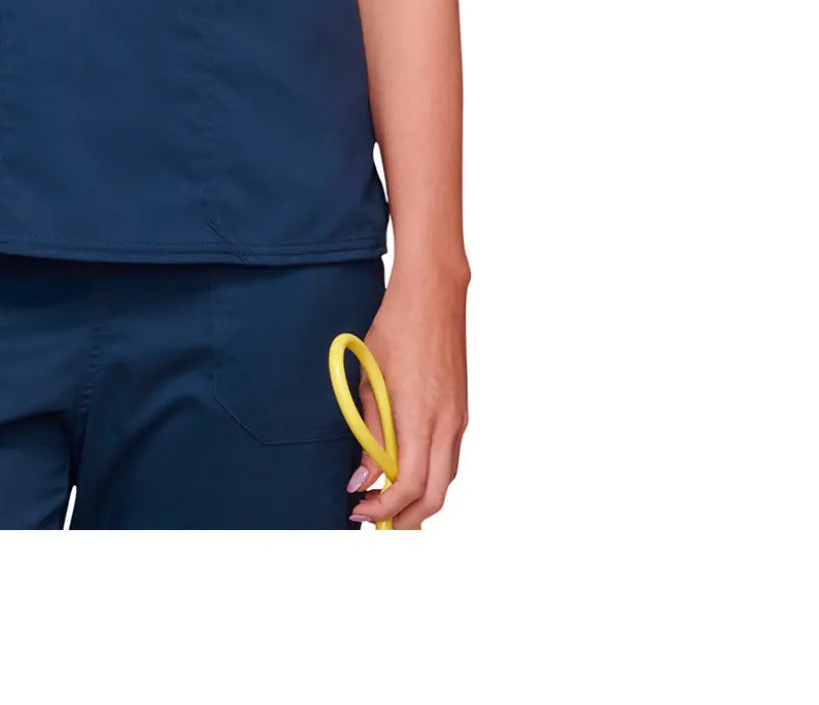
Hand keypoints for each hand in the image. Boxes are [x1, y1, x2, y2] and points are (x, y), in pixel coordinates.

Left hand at [347, 271, 467, 529]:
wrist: (434, 294)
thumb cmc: (396, 329)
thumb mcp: (370, 380)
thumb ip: (369, 433)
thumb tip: (361, 479)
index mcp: (420, 418)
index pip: (409, 487)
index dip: (383, 509)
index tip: (358, 509)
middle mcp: (446, 425)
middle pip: (435, 497)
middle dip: (405, 520)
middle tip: (374, 523)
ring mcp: (458, 419)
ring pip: (446, 480)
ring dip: (419, 501)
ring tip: (386, 502)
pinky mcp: (460, 411)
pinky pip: (449, 458)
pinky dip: (431, 476)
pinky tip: (406, 471)